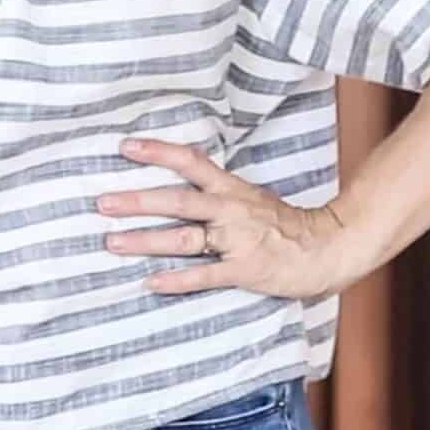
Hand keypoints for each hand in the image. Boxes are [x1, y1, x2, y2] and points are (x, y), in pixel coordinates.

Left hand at [97, 138, 362, 299]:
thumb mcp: (251, 196)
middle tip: (102, 202)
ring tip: (112, 242)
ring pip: (184, 238)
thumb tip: (186, 173)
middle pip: (177, 200)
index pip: (190, 161)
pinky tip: (151, 283)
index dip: (157, 152)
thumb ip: (219, 189)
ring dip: (146, 240)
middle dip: (137, 201)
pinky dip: (177, 280)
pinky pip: (205, 275)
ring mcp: (236, 241)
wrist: (328, 247)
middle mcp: (230, 210)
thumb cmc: (286, 225)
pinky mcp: (244, 270)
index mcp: (231, 189)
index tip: (124, 146)